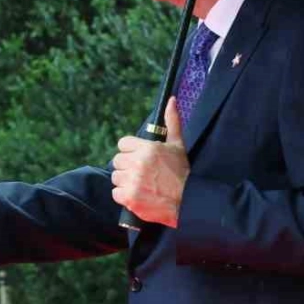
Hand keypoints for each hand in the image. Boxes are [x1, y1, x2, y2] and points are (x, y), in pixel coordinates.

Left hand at [112, 97, 189, 227]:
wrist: (188, 202)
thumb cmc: (182, 172)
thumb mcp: (178, 145)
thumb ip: (172, 122)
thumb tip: (171, 100)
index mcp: (147, 148)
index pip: (123, 144)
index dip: (131, 151)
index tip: (140, 158)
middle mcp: (137, 163)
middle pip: (118, 161)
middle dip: (128, 166)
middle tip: (142, 173)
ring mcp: (132, 181)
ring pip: (116, 177)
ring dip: (126, 181)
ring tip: (142, 185)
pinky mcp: (129, 198)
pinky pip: (116, 193)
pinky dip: (125, 196)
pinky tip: (138, 195)